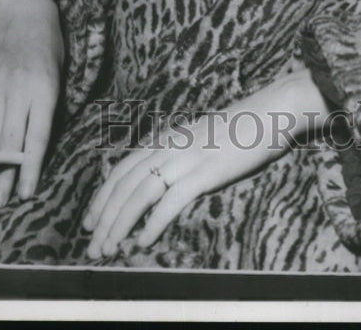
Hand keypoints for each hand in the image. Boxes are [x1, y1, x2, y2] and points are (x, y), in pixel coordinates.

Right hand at [0, 0, 63, 206]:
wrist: (24, 9)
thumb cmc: (50, 45)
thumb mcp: (59, 74)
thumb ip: (47, 108)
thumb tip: (35, 146)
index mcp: (44, 87)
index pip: (36, 136)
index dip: (30, 167)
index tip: (27, 192)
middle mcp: (18, 88)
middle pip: (9, 140)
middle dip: (6, 175)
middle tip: (2, 203)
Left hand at [82, 68, 327, 257]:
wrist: (269, 111)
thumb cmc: (240, 128)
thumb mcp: (200, 139)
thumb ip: (181, 154)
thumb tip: (166, 179)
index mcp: (166, 138)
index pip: (122, 169)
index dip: (103, 196)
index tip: (91, 220)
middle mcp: (169, 146)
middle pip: (124, 183)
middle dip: (104, 216)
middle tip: (92, 244)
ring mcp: (186, 158)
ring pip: (140, 193)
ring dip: (120, 224)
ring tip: (109, 248)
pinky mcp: (205, 172)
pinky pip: (172, 200)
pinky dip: (153, 222)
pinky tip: (142, 241)